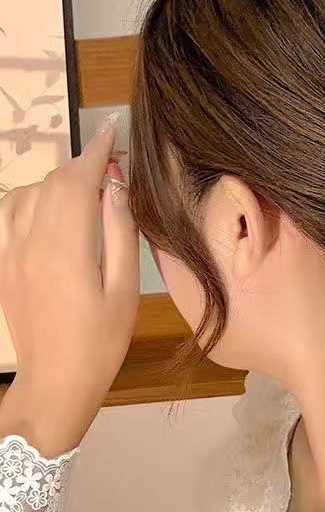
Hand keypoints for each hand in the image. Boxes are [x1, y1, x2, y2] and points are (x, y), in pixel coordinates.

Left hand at [0, 113, 139, 455]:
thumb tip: (115, 187)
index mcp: (66, 251)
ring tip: (87, 185)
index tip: (112, 129)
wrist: (57, 382)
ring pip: (28, 193)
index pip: (78, 183)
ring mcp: (9, 253)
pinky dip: (28, 196)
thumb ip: (120, 234)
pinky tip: (48, 203)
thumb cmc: (103, 341)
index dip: (96, 151)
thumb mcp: (125, 290)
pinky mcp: (1, 264)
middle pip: (53, 183)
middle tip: (113, 161)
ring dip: (58, 179)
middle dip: (82, 163)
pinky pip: (7, 213)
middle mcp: (31, 244)